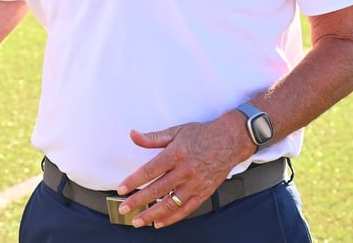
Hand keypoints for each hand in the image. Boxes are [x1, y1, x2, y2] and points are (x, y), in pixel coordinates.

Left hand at [114, 113, 250, 227]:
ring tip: (139, 221)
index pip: (150, 171)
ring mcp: (195, 184)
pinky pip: (186, 209)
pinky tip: (159, 222)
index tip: (121, 189)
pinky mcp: (204, 192)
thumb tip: (132, 135)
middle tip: (124, 209)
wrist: (230, 140)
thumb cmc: (202, 134)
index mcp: (176, 154)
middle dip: (138, 201)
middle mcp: (185, 171)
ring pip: (171, 204)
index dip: (134, 181)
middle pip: (157, 190)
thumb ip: (152, 137)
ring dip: (153, 214)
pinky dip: (172, 218)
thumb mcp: (175, 131)